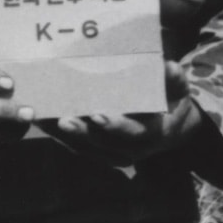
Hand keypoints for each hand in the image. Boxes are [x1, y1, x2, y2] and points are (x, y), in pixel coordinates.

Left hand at [42, 60, 202, 164]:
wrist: (173, 128)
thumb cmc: (172, 101)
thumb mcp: (178, 90)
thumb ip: (174, 79)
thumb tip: (170, 67)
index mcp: (154, 133)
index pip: (133, 132)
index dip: (115, 125)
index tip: (96, 114)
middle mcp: (134, 149)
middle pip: (104, 143)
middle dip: (83, 131)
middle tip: (62, 118)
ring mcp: (117, 155)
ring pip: (87, 148)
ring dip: (65, 135)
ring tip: (44, 120)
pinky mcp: (102, 154)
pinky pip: (80, 148)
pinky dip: (61, 137)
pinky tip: (44, 123)